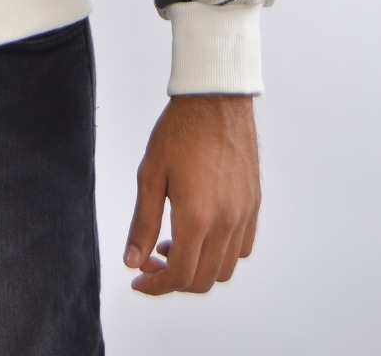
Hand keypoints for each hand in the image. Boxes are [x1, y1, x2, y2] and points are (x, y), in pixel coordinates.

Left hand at [124, 94, 259, 294]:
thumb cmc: (179, 131)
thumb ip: (142, 223)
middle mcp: (226, 222)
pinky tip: (201, 233)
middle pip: (202, 280)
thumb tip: (133, 261)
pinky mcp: (254, 204)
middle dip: (173, 280)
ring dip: (198, 268)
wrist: (215, 100)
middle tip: (151, 261)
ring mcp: (244, 215)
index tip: (139, 280)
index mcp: (196, 216)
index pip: (179, 276)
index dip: (156, 286)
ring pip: (225, 269)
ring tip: (173, 244)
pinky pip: (242, 247)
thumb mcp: (150, 175)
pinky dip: (221, 254)